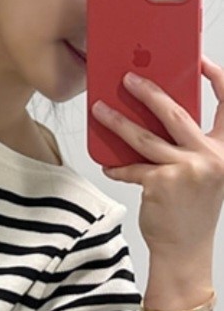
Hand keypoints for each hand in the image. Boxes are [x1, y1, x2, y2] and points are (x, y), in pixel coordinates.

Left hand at [90, 57, 223, 259]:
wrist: (185, 248)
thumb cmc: (192, 208)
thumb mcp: (204, 171)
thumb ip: (191, 146)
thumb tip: (158, 116)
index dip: (216, 78)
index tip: (198, 62)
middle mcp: (212, 155)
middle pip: (174, 113)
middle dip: (147, 91)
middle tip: (127, 79)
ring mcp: (187, 169)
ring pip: (143, 137)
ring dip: (117, 121)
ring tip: (99, 110)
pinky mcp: (161, 183)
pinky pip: (131, 167)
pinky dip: (117, 166)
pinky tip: (108, 165)